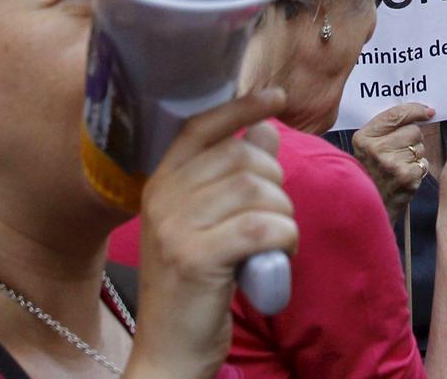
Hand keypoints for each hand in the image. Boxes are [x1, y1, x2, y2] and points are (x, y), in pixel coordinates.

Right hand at [127, 90, 295, 378]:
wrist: (170, 349)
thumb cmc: (196, 283)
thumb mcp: (208, 223)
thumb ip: (233, 176)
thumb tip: (264, 128)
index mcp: (161, 183)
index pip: (200, 127)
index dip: (240, 108)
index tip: (274, 97)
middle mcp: (162, 198)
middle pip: (241, 159)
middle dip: (275, 183)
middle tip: (273, 217)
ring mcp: (174, 227)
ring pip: (256, 191)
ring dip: (283, 214)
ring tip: (275, 241)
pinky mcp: (195, 258)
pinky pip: (261, 226)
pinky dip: (285, 237)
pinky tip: (279, 255)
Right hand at [352, 101, 433, 216]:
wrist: (367, 207)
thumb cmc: (370, 172)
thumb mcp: (366, 147)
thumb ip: (386, 127)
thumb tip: (424, 111)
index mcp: (364, 138)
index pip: (396, 114)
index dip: (415, 110)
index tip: (427, 111)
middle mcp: (376, 150)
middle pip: (413, 130)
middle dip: (412, 138)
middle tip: (400, 151)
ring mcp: (393, 164)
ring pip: (420, 146)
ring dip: (415, 154)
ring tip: (400, 165)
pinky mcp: (407, 178)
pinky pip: (423, 162)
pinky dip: (418, 168)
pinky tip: (405, 175)